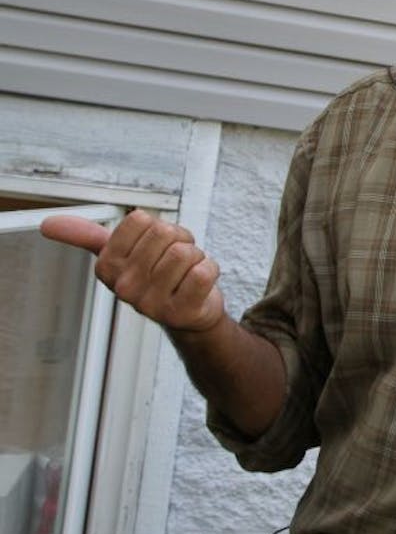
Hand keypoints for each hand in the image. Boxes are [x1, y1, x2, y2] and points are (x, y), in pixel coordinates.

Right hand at [41, 210, 224, 332]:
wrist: (190, 313)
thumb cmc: (159, 275)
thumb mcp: (122, 254)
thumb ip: (87, 237)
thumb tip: (46, 224)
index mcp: (107, 267)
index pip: (140, 220)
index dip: (156, 227)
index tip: (155, 248)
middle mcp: (124, 287)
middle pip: (165, 233)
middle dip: (180, 241)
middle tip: (175, 262)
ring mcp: (151, 303)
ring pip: (185, 252)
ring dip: (196, 257)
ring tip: (186, 274)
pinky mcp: (180, 313)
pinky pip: (203, 271)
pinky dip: (210, 271)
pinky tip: (200, 286)